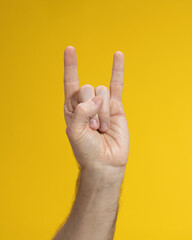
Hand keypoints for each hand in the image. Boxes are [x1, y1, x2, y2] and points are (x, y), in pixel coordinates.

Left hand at [64, 46, 128, 174]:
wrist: (104, 162)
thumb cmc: (87, 150)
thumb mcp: (75, 131)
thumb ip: (82, 111)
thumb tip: (98, 99)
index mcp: (73, 108)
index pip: (70, 83)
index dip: (71, 67)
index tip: (70, 49)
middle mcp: (86, 103)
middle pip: (87, 88)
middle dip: (90, 108)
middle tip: (93, 127)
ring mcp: (102, 104)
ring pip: (102, 93)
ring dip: (103, 113)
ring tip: (103, 128)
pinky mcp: (116, 107)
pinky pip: (117, 85)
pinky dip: (117, 70)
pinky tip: (118, 55)